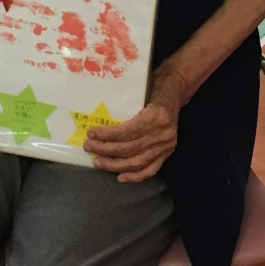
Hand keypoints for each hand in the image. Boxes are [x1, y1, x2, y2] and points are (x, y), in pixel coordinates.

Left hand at [84, 67, 183, 182]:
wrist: (175, 91)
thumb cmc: (153, 88)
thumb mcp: (140, 92)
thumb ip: (124, 107)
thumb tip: (98, 122)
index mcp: (156, 116)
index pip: (127, 132)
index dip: (107, 135)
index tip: (91, 134)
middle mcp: (163, 133)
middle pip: (130, 148)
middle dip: (106, 150)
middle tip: (89, 147)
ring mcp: (167, 146)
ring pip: (137, 162)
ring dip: (114, 164)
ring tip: (98, 161)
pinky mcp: (167, 153)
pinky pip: (150, 170)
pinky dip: (134, 176)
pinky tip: (120, 177)